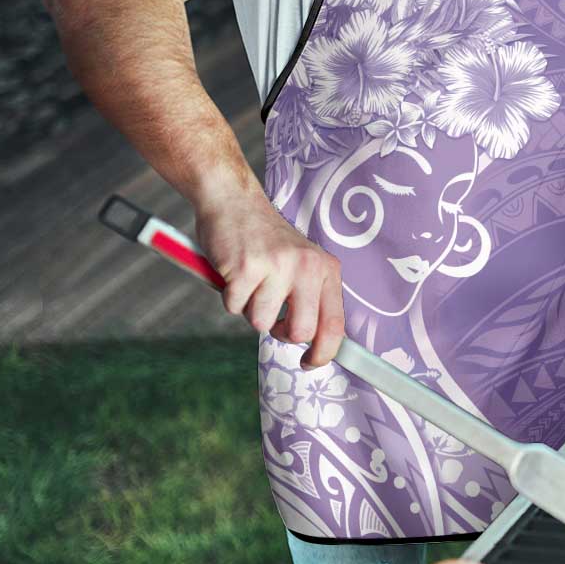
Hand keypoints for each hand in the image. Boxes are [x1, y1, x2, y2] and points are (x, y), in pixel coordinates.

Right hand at [195, 192, 344, 368]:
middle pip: (300, 332)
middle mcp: (307, 267)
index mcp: (326, 268)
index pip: (334, 324)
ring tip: (251, 281)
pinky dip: (230, 297)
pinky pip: (234, 307)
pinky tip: (234, 272)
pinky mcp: (246, 267)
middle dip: (281, 333)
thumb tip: (317, 343)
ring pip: (261, 323)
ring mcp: (277, 266)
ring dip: (250, 309)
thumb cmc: (266, 240)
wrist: (234, 201)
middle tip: (271, 315)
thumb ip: (311, 297)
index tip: (311, 363)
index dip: (324, 352)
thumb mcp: (302, 263)